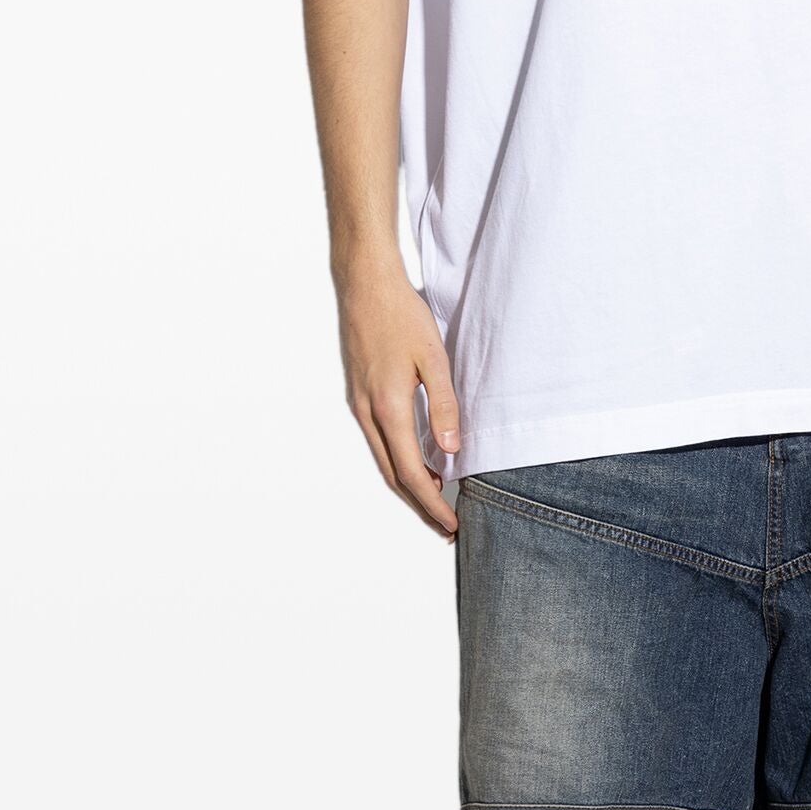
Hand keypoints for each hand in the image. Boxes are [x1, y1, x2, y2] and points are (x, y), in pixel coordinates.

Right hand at [334, 258, 460, 539]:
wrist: (363, 283)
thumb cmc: (401, 314)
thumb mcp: (434, 358)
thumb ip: (443, 407)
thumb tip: (451, 453)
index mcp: (388, 408)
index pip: (410, 474)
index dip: (432, 504)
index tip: (452, 525)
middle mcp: (367, 413)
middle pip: (392, 476)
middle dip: (420, 505)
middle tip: (446, 527)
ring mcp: (359, 405)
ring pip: (382, 461)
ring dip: (408, 486)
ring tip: (435, 502)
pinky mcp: (358, 395)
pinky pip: (378, 442)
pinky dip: (397, 462)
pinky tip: (417, 462)